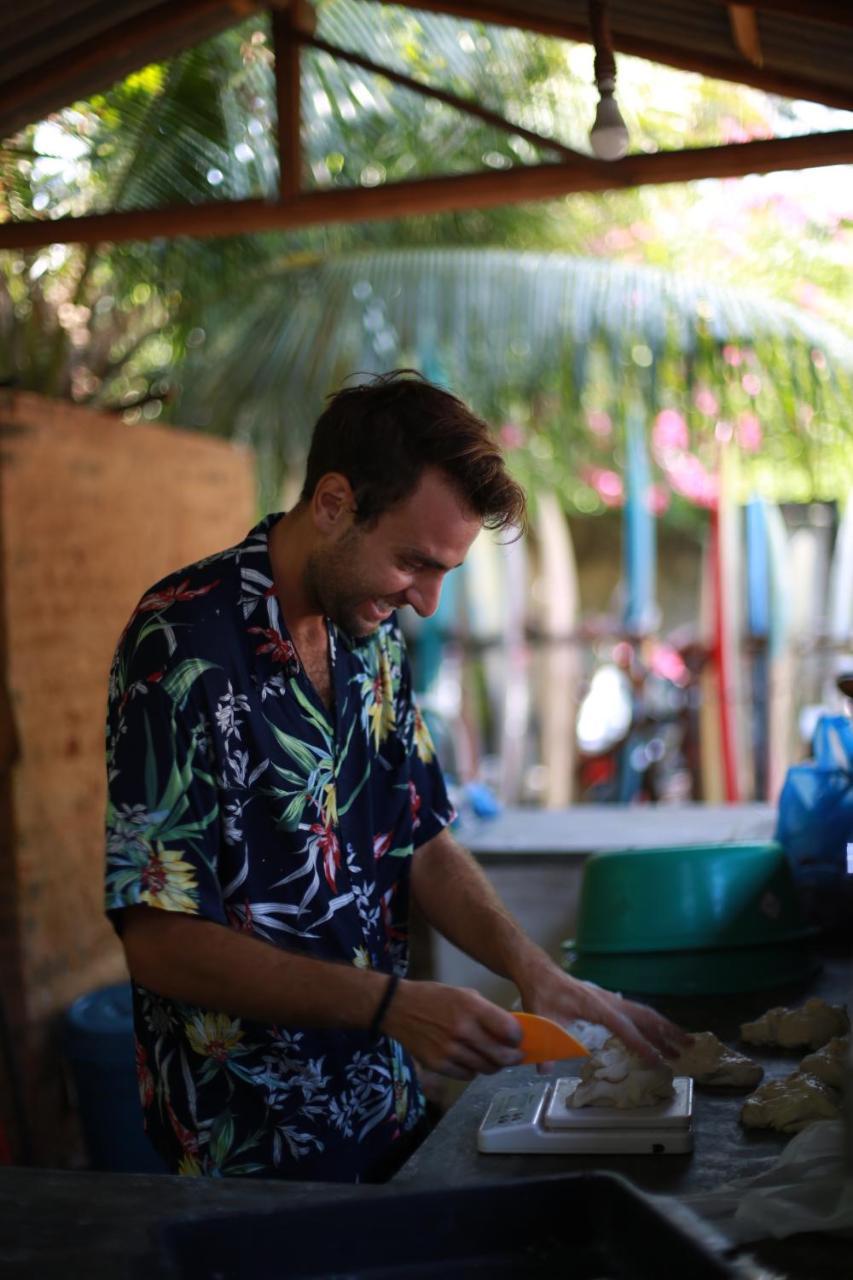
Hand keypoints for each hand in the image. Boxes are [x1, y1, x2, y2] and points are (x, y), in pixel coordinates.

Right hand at [383, 979, 524, 1080]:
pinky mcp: (438, 1065)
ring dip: (494, 1065)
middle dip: (513, 1058)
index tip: (519, 1039)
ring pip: (486, 1068)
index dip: (519, 1038)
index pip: (509, 1030)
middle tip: (516, 1056)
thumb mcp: (465, 994)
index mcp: (472, 1007)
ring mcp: (450, 1050)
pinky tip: (471, 1059)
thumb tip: (511, 1029)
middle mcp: (463, 1030)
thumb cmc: (435, 997)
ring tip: (493, 1058)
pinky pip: (467, 1074)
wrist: (398, 1008)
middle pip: (501, 1055)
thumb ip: (488, 1012)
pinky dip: (474, 1070)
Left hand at [514, 953, 690, 1065]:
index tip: (658, 1062)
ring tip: (684, 1045)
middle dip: (668, 1032)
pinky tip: (660, 1037)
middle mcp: (609, 1001)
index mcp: (596, 1005)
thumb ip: (546, 1044)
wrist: (540, 972)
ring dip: (665, 1028)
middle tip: (689, 1048)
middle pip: (645, 1016)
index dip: (642, 1045)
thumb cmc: (542, 994)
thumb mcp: (542, 1018)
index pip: (624, 1028)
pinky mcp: (609, 1002)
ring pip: (644, 1013)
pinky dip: (652, 1025)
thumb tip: (543, 1071)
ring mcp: (611, 999)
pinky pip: (636, 1013)